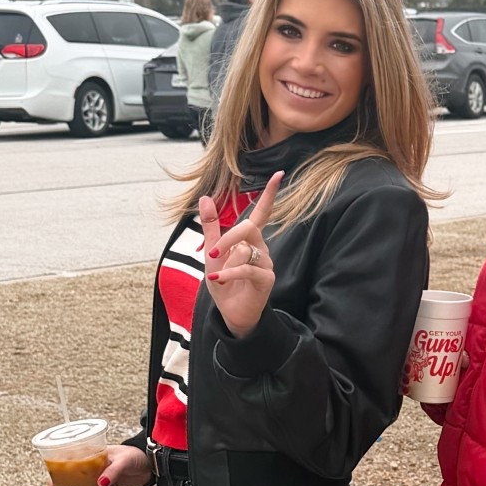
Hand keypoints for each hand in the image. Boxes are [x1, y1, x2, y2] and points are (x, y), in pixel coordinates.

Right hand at [44, 443, 151, 485]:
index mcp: (91, 457)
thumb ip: (113, 471)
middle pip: (72, 483)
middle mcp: (92, 469)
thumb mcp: (124, 461)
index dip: (57, 476)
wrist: (151, 463)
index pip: (69, 465)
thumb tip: (100, 484)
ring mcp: (100, 480)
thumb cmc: (135, 456)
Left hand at [203, 171, 282, 338]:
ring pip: (246, 250)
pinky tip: (219, 279)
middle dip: (227, 238)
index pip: (262, 212)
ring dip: (226, 262)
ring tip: (217, 276)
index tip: (279, 174)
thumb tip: (206, 197)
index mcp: (250, 239)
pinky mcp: (266, 279)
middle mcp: (261, 248)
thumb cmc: (224, 281)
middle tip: (211, 253)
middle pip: (248, 227)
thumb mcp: (212, 251)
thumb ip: (211, 226)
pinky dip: (229, 273)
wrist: (228, 311)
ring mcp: (266, 263)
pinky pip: (247, 269)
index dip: (270, 194)